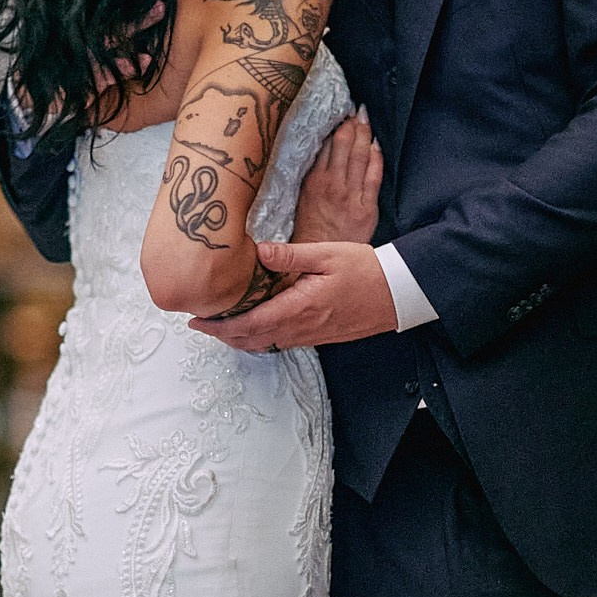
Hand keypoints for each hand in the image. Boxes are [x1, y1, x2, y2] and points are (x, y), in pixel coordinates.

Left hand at [189, 241, 396, 352]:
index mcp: (299, 308)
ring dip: (240, 338)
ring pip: (265, 344)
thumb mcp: (326, 255)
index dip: (219, 326)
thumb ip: (289, 255)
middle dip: (223, 335)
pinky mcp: (319, 336)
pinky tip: (255, 326)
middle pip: (251, 340)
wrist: (399, 293)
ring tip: (220, 326)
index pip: (249, 324)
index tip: (197, 320)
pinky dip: (260, 338)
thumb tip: (257, 252)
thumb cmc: (365, 270)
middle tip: (200, 324)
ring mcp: (311, 336)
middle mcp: (301, 328)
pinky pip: (282, 342)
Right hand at [292, 110, 383, 245]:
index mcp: (312, 181)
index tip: (338, 113)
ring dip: (364, 134)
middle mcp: (331, 185)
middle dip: (351, 124)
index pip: (324, 145)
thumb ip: (310, 177)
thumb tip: (318, 152)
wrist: (318, 260)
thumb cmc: (308, 231)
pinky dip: (376, 157)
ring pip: (360, 155)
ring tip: (365, 119)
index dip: (333, 126)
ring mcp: (350, 195)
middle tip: (355, 110)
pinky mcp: (366, 207)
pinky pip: (374, 176)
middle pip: (343, 145)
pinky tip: (377, 145)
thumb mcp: (300, 200)